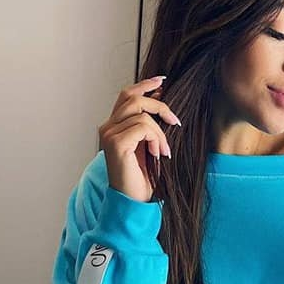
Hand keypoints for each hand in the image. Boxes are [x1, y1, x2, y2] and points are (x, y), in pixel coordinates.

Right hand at [98, 75, 180, 202]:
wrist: (133, 201)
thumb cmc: (143, 178)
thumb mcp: (150, 144)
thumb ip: (150, 123)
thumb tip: (160, 96)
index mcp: (114, 126)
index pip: (127, 95)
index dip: (145, 85)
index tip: (162, 81)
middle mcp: (107, 128)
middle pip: (133, 97)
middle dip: (159, 106)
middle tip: (175, 122)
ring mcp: (109, 135)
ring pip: (142, 113)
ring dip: (160, 132)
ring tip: (162, 151)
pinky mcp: (116, 143)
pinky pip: (143, 127)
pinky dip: (156, 139)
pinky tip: (158, 154)